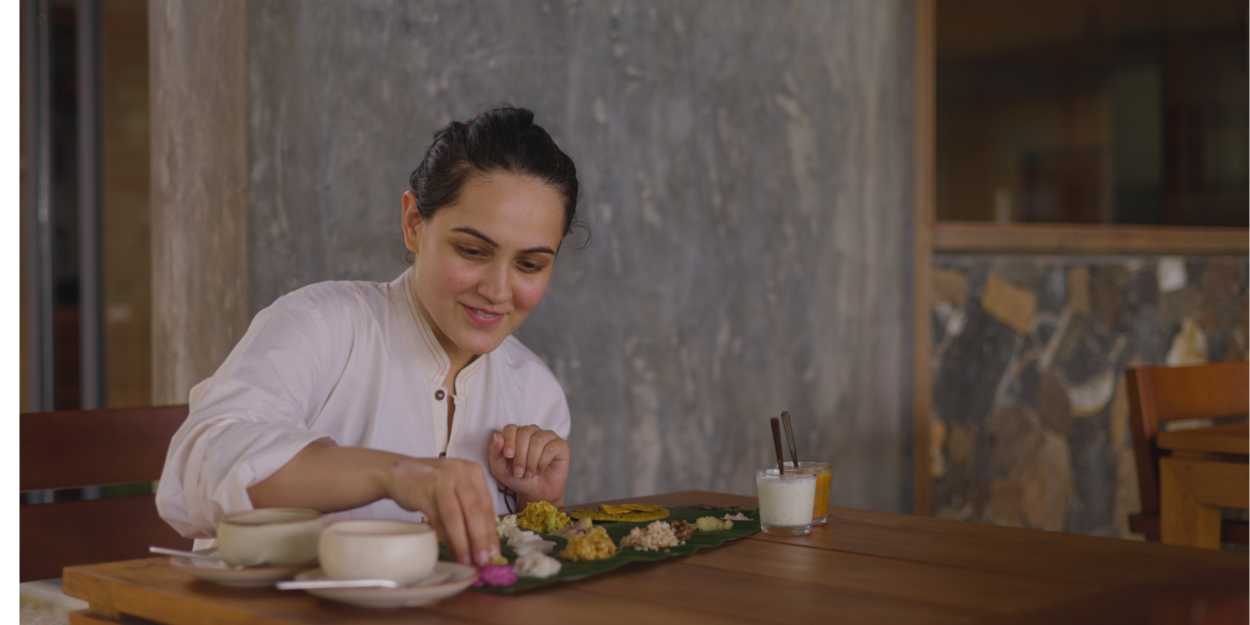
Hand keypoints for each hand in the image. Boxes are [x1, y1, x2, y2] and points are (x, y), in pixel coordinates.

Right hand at [384, 457, 498, 565]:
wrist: (397, 473)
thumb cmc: (431, 485)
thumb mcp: (456, 490)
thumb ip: (470, 510)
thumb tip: (484, 544)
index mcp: (473, 471)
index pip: (487, 505)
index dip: (491, 531)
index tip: (494, 552)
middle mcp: (459, 472)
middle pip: (474, 510)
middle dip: (480, 538)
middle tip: (483, 559)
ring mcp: (441, 479)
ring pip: (456, 516)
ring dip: (462, 542)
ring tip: (467, 559)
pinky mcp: (423, 491)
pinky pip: (438, 518)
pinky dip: (446, 537)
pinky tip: (451, 550)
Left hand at [487, 424, 568, 507]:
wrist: (535, 493)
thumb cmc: (517, 479)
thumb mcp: (500, 469)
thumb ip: (495, 452)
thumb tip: (497, 436)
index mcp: (516, 434)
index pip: (511, 428)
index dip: (509, 440)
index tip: (509, 456)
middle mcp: (532, 432)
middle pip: (525, 432)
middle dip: (520, 455)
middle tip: (519, 472)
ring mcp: (547, 437)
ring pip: (538, 439)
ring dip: (531, 460)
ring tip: (529, 474)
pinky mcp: (560, 445)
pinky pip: (551, 447)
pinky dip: (542, 462)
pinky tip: (539, 470)